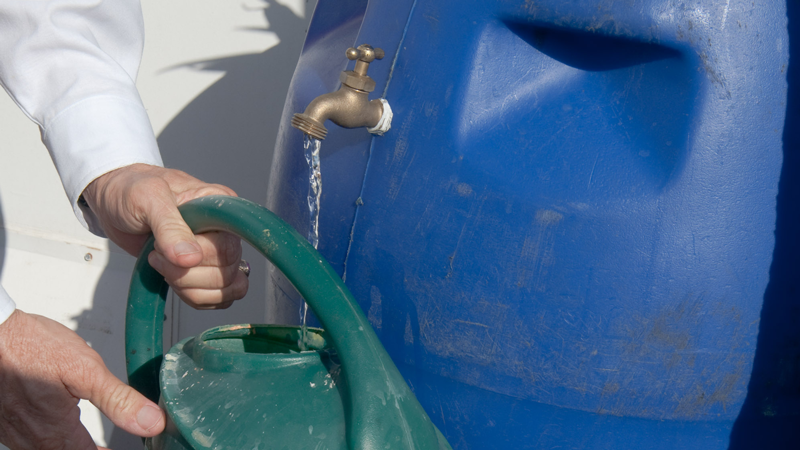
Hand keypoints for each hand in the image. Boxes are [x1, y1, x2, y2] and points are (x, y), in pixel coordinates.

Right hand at [0, 310, 164, 448]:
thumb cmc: (31, 346)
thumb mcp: (86, 369)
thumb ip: (118, 400)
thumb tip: (151, 423)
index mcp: (55, 430)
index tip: (124, 449)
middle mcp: (31, 438)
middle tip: (107, 445)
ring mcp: (13, 431)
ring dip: (68, 446)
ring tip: (86, 442)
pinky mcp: (3, 421)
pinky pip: (27, 441)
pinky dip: (47, 439)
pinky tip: (55, 428)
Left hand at [82, 164, 247, 308]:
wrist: (112, 201)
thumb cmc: (130, 190)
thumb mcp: (148, 199)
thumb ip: (170, 227)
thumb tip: (190, 258)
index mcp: (219, 205)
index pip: (228, 244)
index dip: (202, 255)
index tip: (171, 250)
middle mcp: (223, 229)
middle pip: (227, 269)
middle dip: (186, 273)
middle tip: (157, 254)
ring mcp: (215, 252)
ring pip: (225, 288)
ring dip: (189, 287)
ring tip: (162, 264)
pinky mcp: (204, 270)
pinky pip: (216, 297)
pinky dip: (194, 297)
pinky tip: (173, 279)